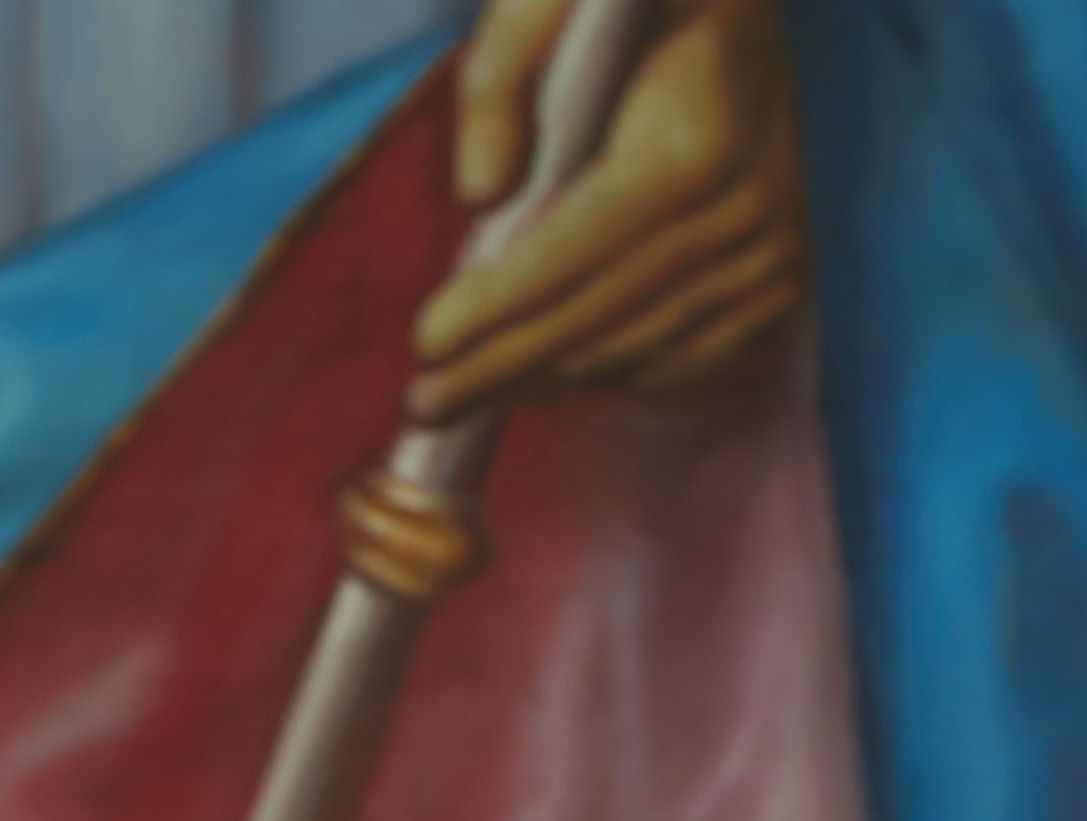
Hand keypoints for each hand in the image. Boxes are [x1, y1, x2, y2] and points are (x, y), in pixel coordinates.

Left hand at [408, 0, 806, 419]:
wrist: (741, 4)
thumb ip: (499, 75)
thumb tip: (478, 195)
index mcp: (700, 134)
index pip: (583, 248)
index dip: (499, 306)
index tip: (424, 344)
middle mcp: (750, 205)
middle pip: (601, 316)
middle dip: (501, 365)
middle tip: (421, 403)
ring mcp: (772, 251)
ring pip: (633, 349)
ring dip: (540, 382)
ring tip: (458, 399)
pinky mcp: (777, 281)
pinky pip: (674, 356)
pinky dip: (598, 374)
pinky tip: (534, 379)